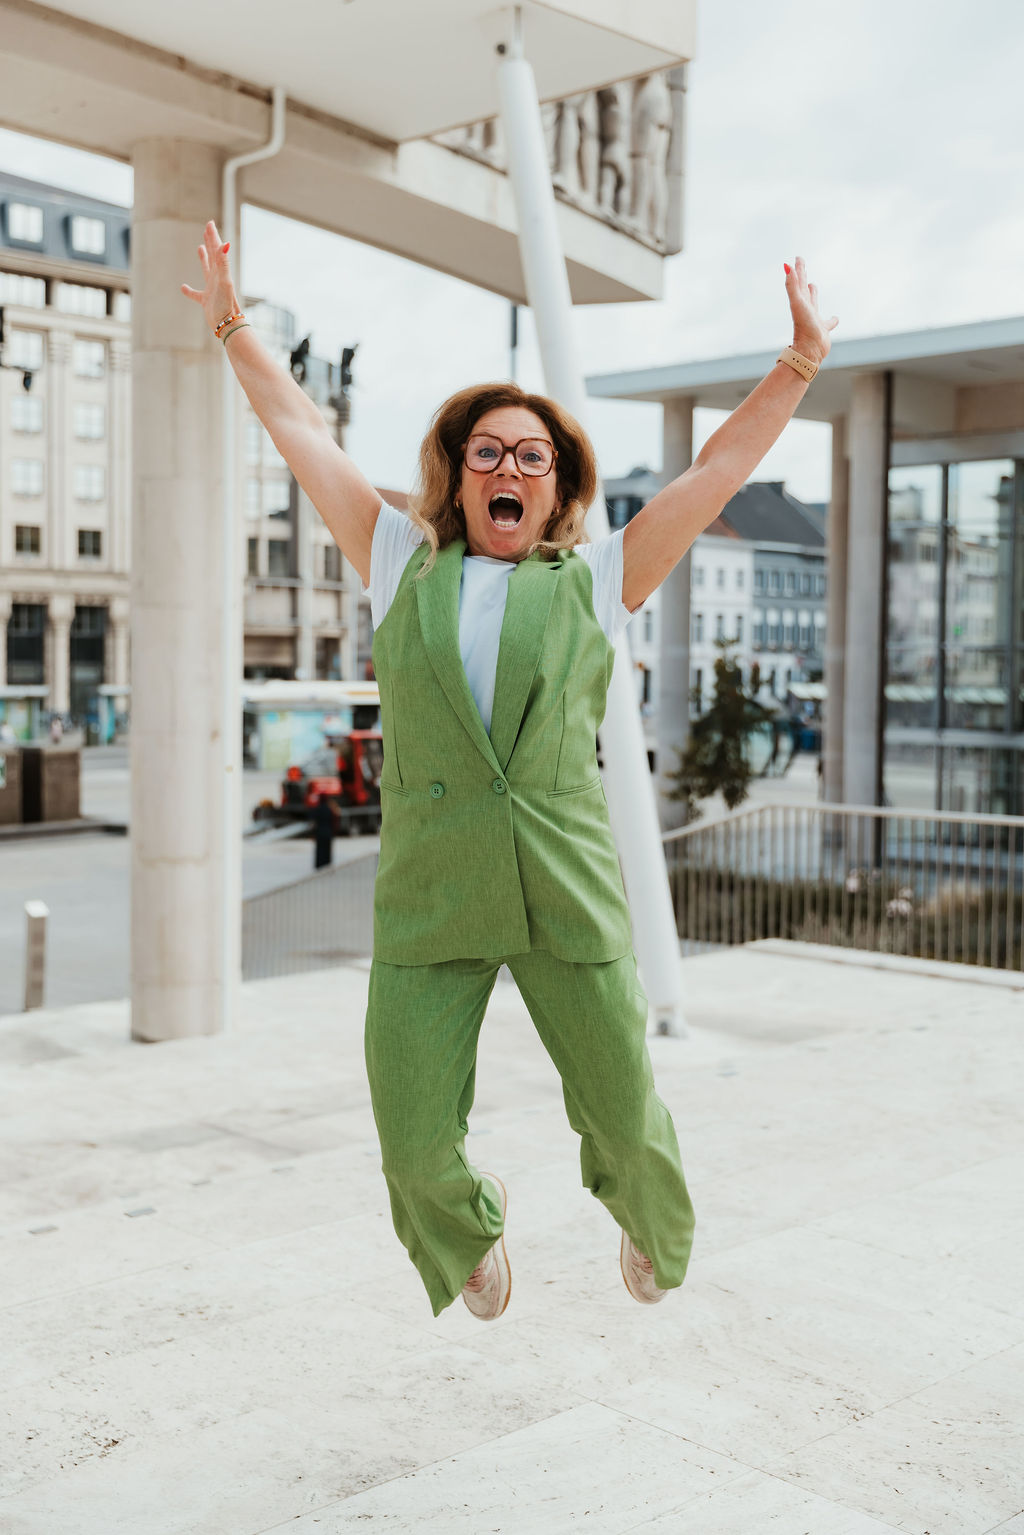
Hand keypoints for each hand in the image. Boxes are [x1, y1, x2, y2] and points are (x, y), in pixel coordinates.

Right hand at [180, 219, 240, 333]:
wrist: (228, 325)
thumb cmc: (227, 304)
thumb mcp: (224, 281)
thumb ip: (224, 263)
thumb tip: (225, 243)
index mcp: (221, 272)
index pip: (217, 250)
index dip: (213, 237)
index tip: (209, 223)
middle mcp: (217, 279)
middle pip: (213, 256)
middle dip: (210, 242)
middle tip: (207, 228)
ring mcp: (212, 289)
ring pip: (206, 270)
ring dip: (204, 259)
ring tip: (199, 248)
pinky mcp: (206, 301)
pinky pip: (196, 294)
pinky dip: (190, 291)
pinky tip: (183, 287)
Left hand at [784, 256, 837, 365]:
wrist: (809, 351)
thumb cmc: (804, 328)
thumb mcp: (798, 303)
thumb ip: (792, 285)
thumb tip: (787, 266)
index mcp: (800, 302)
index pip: (798, 281)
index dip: (798, 269)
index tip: (797, 258)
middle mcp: (806, 309)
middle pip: (803, 288)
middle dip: (802, 276)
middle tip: (801, 264)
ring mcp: (814, 319)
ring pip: (813, 303)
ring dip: (813, 294)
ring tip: (812, 286)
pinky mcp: (823, 330)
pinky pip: (828, 323)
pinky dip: (832, 320)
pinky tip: (835, 319)